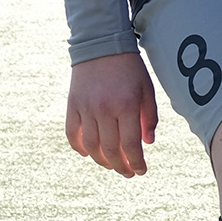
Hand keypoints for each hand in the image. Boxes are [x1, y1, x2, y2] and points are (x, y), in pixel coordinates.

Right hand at [66, 52, 157, 176]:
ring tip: (111, 165)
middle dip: (120, 166)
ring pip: (91, 145)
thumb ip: (149, 118)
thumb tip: (147, 143)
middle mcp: (104, 110)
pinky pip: (72, 133)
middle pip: (110, 149)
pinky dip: (79, 147)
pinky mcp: (72, 106)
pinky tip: (89, 154)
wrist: (102, 47)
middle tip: (128, 173)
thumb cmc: (130, 70)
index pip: (131, 144)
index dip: (136, 162)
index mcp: (127, 106)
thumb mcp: (147, 91)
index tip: (141, 171)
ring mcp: (86, 108)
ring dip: (101, 160)